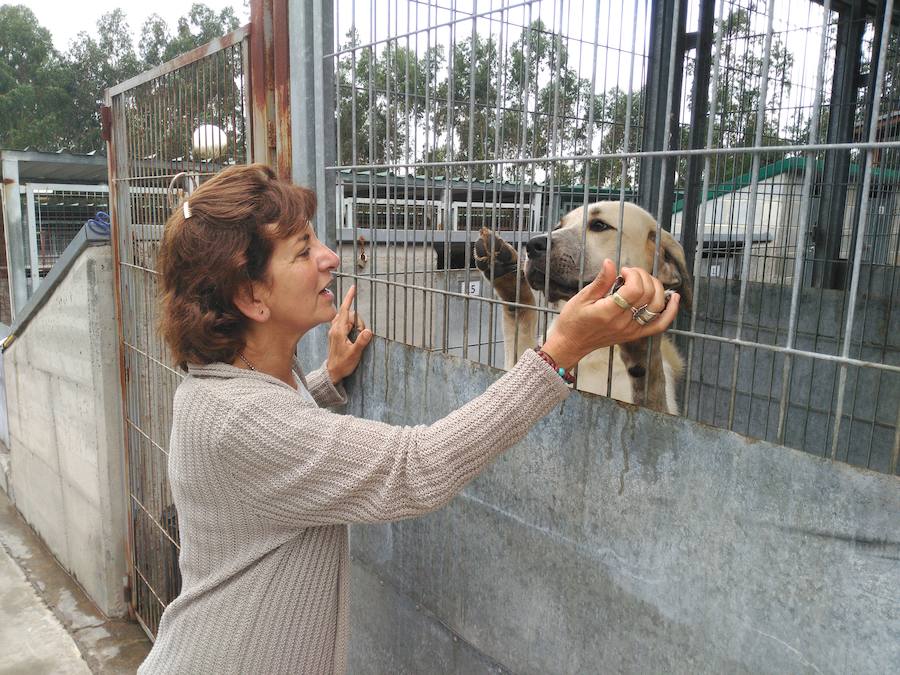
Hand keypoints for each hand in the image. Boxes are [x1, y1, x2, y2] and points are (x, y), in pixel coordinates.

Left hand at [326, 285, 373, 383]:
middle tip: (361, 335)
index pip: (346, 310)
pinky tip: (352, 333)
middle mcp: (335, 328)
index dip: (349, 298)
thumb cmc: (343, 364)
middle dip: (358, 322)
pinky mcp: (335, 334)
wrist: (332, 372)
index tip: (353, 287)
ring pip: (347, 319)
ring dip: (355, 325)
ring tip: (357, 337)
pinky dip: (350, 325)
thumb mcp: (355, 354)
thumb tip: (369, 331)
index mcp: (339, 331)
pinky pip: (344, 323)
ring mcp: (334, 331)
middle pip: (350, 315)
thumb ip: (361, 341)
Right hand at [540, 260, 679, 370]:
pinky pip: (660, 324)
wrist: (571, 343)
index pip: (635, 290)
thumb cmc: (573, 320)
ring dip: (655, 287)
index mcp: (609, 312)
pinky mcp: (635, 334)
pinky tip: (674, 297)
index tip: (622, 271)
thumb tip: (610, 262)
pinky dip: (670, 311)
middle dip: (642, 277)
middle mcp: (624, 323)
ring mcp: (632, 330)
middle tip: (629, 274)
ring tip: (642, 281)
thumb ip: (601, 281)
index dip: (632, 275)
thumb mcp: (581, 297)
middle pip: (648, 294)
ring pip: (657, 306)